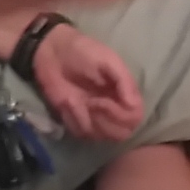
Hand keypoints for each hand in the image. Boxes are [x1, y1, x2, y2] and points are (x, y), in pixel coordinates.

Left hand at [29, 25, 144, 141]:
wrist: (53, 53)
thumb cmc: (83, 52)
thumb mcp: (108, 60)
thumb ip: (124, 81)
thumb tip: (133, 105)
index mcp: (124, 94)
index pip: (135, 117)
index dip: (123, 115)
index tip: (105, 99)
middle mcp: (113, 108)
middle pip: (122, 133)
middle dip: (108, 121)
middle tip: (93, 103)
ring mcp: (94, 116)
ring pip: (102, 136)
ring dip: (92, 121)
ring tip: (81, 101)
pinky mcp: (76, 120)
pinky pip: (81, 133)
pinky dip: (76, 120)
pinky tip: (70, 104)